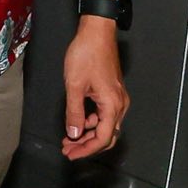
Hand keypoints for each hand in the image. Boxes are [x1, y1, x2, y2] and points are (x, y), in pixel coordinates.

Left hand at [61, 18, 127, 159]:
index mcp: (113, 105)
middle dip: (87, 145)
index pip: (102, 138)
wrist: (96, 33)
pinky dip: (90, 121)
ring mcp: (117, 98)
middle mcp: (119, 105)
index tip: (70, 154)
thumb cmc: (85, 56)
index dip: (86, 149)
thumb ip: (74, 112)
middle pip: (106, 135)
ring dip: (87, 133)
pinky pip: (103, 114)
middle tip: (67, 149)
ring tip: (68, 137)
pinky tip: (77, 121)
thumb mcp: (74, 86)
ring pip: (105, 125)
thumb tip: (73, 134)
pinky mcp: (112, 92)